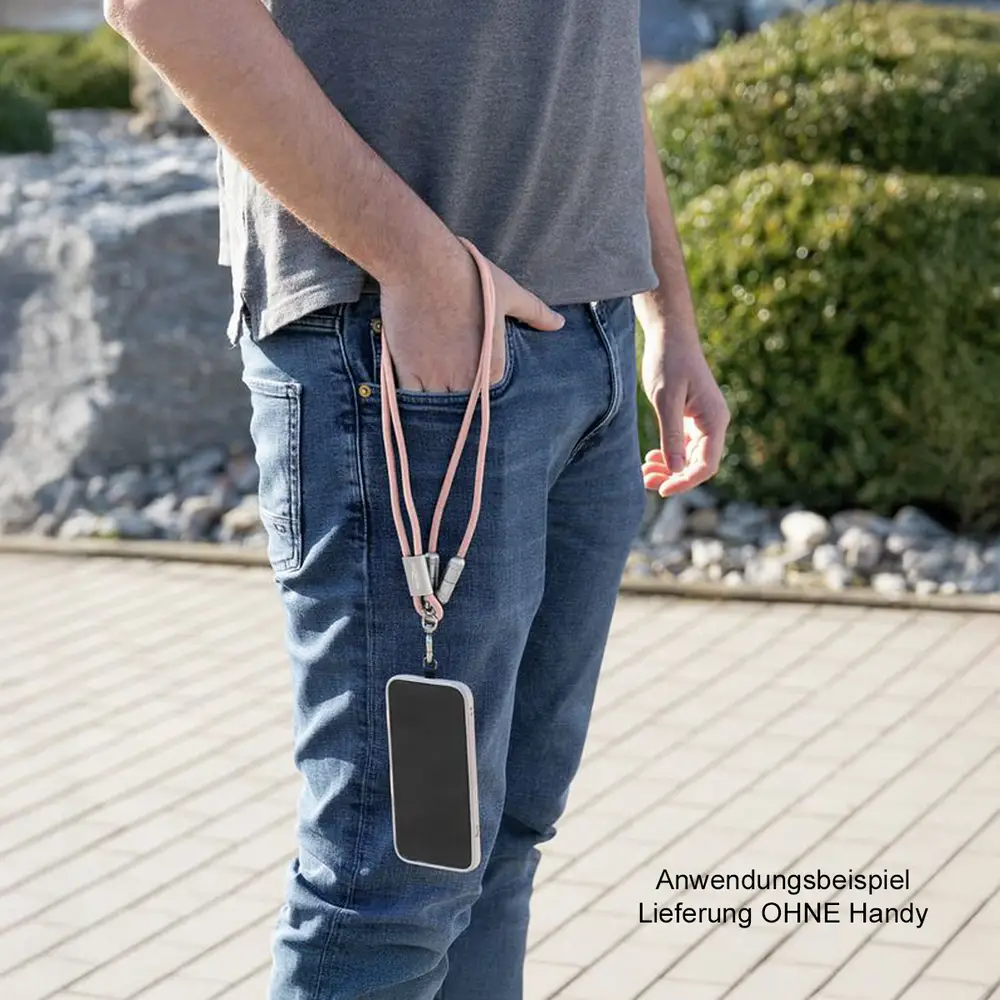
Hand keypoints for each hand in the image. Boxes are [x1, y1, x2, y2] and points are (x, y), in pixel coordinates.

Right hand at [379, 240, 564, 392]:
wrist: (422, 262)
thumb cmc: (468, 275)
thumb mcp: (509, 293)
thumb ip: (535, 313)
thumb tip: (559, 323)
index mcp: (493, 366)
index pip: (489, 399)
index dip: (479, 395)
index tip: (473, 390)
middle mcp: (466, 378)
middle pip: (462, 409)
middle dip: (457, 405)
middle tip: (450, 391)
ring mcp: (435, 376)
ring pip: (436, 408)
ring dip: (435, 403)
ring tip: (432, 391)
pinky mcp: (408, 369)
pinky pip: (410, 399)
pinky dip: (412, 398)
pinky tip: (413, 388)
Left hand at [640, 328, 729, 496]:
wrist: (670, 336)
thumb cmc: (669, 362)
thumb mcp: (666, 399)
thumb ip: (671, 434)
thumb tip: (675, 470)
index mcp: (715, 420)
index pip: (706, 464)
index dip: (685, 482)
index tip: (661, 490)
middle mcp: (713, 424)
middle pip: (698, 465)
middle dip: (673, 477)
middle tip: (645, 481)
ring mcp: (703, 422)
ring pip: (689, 458)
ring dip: (669, 469)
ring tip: (644, 472)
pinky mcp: (690, 419)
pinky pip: (683, 447)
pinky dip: (668, 456)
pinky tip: (651, 458)